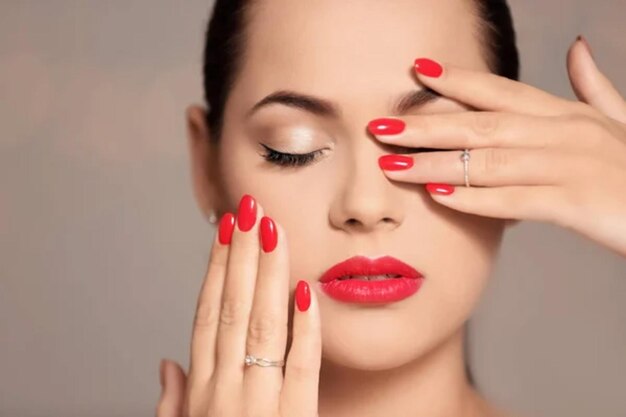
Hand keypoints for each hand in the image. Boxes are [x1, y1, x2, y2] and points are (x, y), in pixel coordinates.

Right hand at [156, 195, 321, 416]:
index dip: (217, 268)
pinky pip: (303, 365)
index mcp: (201, 390)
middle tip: (250, 210)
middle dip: (242, 253)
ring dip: (268, 272)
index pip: (207, 314)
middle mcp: (226, 389)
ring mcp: (260, 403)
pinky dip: (304, 326)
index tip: (227, 231)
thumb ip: (173, 400)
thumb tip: (166, 364)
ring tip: (273, 230)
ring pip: (264, 325)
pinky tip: (305, 290)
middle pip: (233, 308)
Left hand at [370, 37, 625, 256]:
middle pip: (482, 123)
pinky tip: (440, 197)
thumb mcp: (618, 121)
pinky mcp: (579, 203)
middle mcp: (565, 132)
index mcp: (567, 114)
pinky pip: (517, 199)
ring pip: (489, 161)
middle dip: (427, 124)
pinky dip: (477, 198)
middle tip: (381, 126)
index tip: (417, 71)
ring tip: (393, 167)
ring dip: (436, 164)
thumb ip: (594, 86)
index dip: (458, 80)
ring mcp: (571, 165)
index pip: (503, 90)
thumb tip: (577, 48)